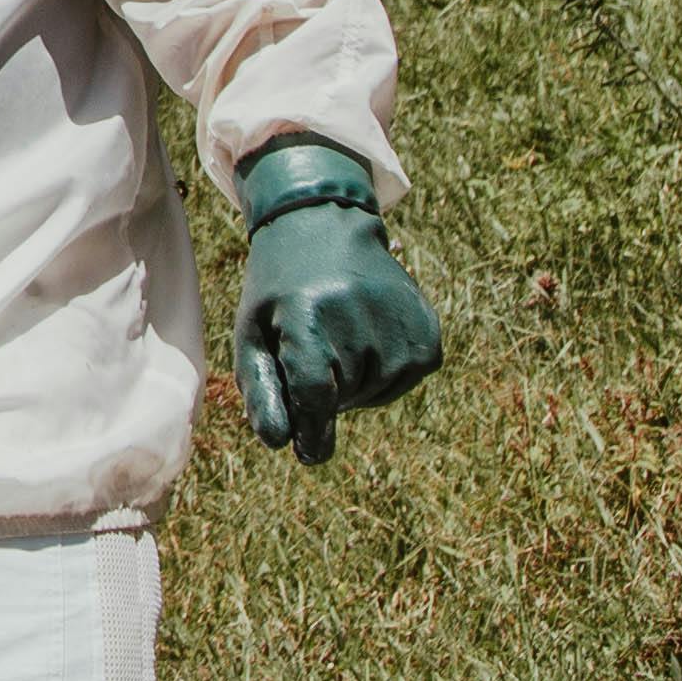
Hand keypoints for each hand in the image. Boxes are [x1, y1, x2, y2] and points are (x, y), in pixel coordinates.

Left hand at [231, 143, 441, 466]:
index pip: (317, 395)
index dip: (311, 430)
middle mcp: (359, 314)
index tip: (308, 450)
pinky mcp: (428, 328)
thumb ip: (263, 391)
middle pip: (344, 399)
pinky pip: (405, 379)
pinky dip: (383, 373)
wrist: (325, 230)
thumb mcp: (253, 334)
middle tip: (312, 348)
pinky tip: (368, 337)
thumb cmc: (280, 293)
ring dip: (353, 384)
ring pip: (376, 394)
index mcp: (308, 314)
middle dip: (324, 394)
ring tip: (339, 337)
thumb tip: (280, 444)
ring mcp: (400, 320)